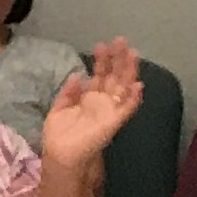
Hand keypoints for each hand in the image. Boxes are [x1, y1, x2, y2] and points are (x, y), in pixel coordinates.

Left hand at [38, 38, 143, 170]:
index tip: (102, 44)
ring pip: (124, 86)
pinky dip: (133, 97)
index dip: (102, 60)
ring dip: (129, 71)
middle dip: (118, 59)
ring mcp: (110, 110)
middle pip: (115, 76)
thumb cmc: (59, 135)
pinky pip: (127, 108)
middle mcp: (102, 101)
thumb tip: (77, 74)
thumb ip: (68, 92)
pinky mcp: (115, 121)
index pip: (100, 74)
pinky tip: (138, 84)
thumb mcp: (59, 109)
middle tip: (121, 40)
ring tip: (132, 53)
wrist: (61, 155)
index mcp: (89, 97)